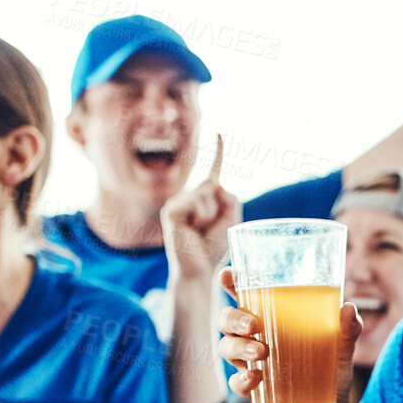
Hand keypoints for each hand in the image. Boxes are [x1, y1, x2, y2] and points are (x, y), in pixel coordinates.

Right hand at [161, 136, 240, 286]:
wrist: (200, 269)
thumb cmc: (215, 248)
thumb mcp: (231, 221)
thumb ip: (230, 199)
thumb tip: (215, 184)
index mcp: (205, 199)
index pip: (213, 172)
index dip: (218, 152)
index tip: (219, 133)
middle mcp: (190, 197)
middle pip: (215, 186)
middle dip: (221, 210)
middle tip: (209, 230)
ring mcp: (178, 202)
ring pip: (206, 194)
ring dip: (210, 215)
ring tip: (200, 231)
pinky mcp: (171, 209)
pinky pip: (195, 202)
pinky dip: (199, 216)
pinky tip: (190, 230)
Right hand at [216, 268, 362, 402]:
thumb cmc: (330, 368)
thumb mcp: (342, 348)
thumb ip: (347, 330)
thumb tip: (347, 310)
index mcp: (271, 317)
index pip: (245, 293)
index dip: (232, 282)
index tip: (229, 274)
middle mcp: (253, 335)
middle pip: (226, 318)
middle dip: (234, 317)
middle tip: (254, 325)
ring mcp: (248, 361)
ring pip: (226, 347)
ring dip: (239, 347)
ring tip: (261, 352)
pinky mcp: (251, 388)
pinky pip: (236, 382)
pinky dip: (241, 380)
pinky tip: (255, 379)